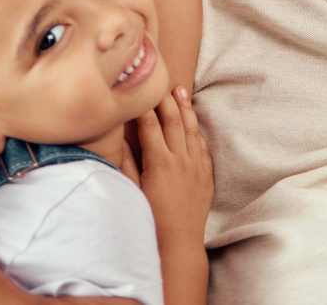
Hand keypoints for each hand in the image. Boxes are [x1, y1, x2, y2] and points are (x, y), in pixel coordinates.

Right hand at [135, 87, 212, 242]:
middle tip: (161, 83)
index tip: (139, 92)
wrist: (178, 244)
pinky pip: (203, 147)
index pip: (151, 126)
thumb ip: (126, 164)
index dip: (145, 107)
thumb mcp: (132, 192)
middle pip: (174, 121)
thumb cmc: (150, 220)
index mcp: (160, 162)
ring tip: (181, 91)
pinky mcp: (206, 177)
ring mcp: (196, 167)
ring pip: (191, 130)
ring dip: (185, 109)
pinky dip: (197, 132)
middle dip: (166, 100)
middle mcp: (181, 160)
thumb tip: (119, 140)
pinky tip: (193, 123)